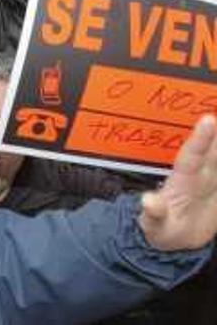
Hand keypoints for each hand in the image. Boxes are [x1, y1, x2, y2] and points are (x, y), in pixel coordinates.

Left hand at [138, 115, 216, 250]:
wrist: (175, 238)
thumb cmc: (161, 227)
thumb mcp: (154, 224)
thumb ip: (153, 213)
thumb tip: (148, 201)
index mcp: (181, 181)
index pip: (192, 156)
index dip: (200, 138)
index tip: (208, 120)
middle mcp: (200, 176)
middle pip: (215, 153)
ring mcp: (214, 183)